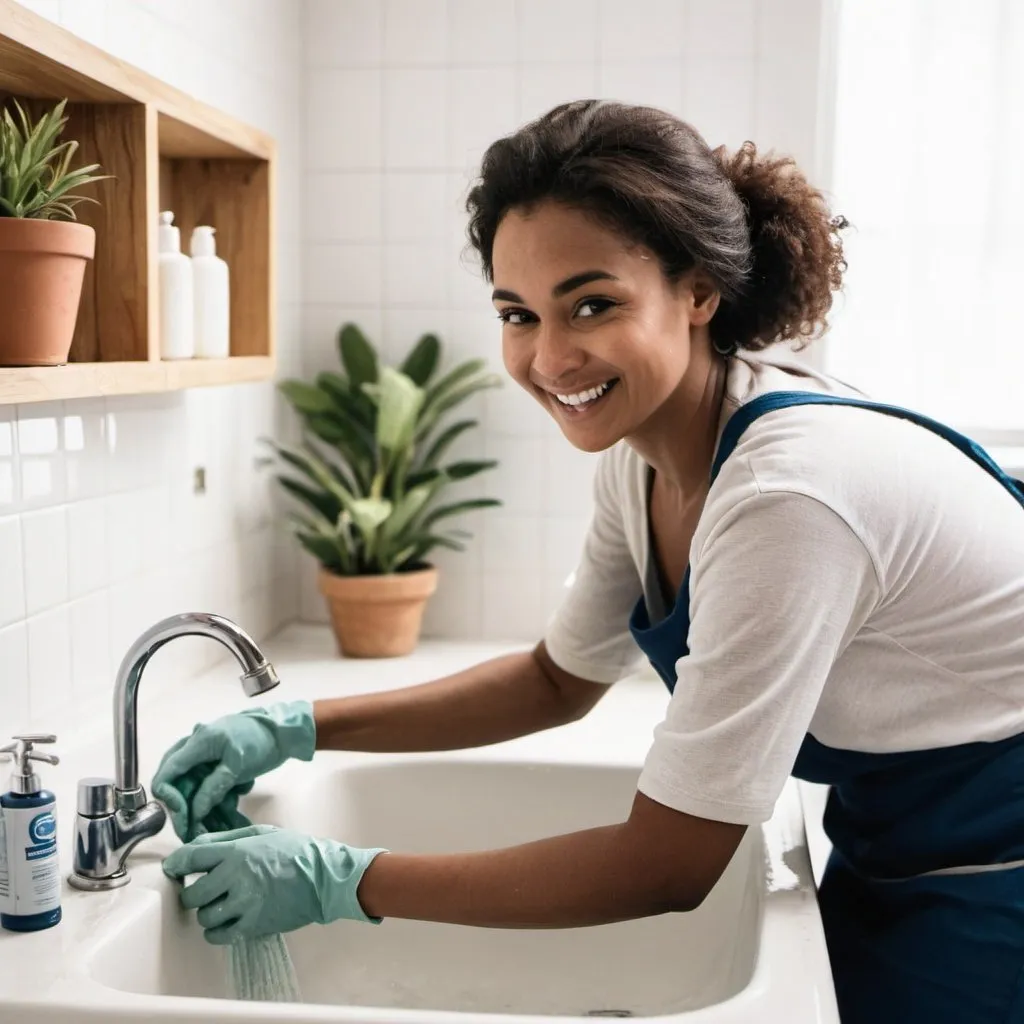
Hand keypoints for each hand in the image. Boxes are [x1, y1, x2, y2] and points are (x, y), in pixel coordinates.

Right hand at [152, 701, 315, 840]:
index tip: (185, 818)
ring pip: (197, 793)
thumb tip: (194, 813)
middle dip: (189, 813)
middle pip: (179, 789)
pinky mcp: (217, 768)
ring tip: (221, 831)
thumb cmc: (260, 741)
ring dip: (207, 812)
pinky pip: (211, 789)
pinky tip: (232, 818)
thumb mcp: (237, 765)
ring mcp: (205, 760)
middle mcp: (194, 752)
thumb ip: (213, 788)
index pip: (166, 776)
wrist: (283, 730)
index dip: (170, 800)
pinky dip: (219, 803)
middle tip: (197, 835)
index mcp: (196, 745)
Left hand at [162, 824, 387, 943]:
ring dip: (206, 912)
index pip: (191, 858)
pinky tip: (224, 921)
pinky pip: (217, 935)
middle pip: (192, 893)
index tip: (172, 868)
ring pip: (203, 917)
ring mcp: (244, 905)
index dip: (176, 864)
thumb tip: (195, 847)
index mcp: (237, 853)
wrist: (324, 878)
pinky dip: (215, 931)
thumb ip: (226, 839)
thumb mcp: (261, 833)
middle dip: (192, 892)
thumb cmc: (296, 851)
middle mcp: (236, 879)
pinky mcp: (252, 926)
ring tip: (219, 905)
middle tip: (201, 890)